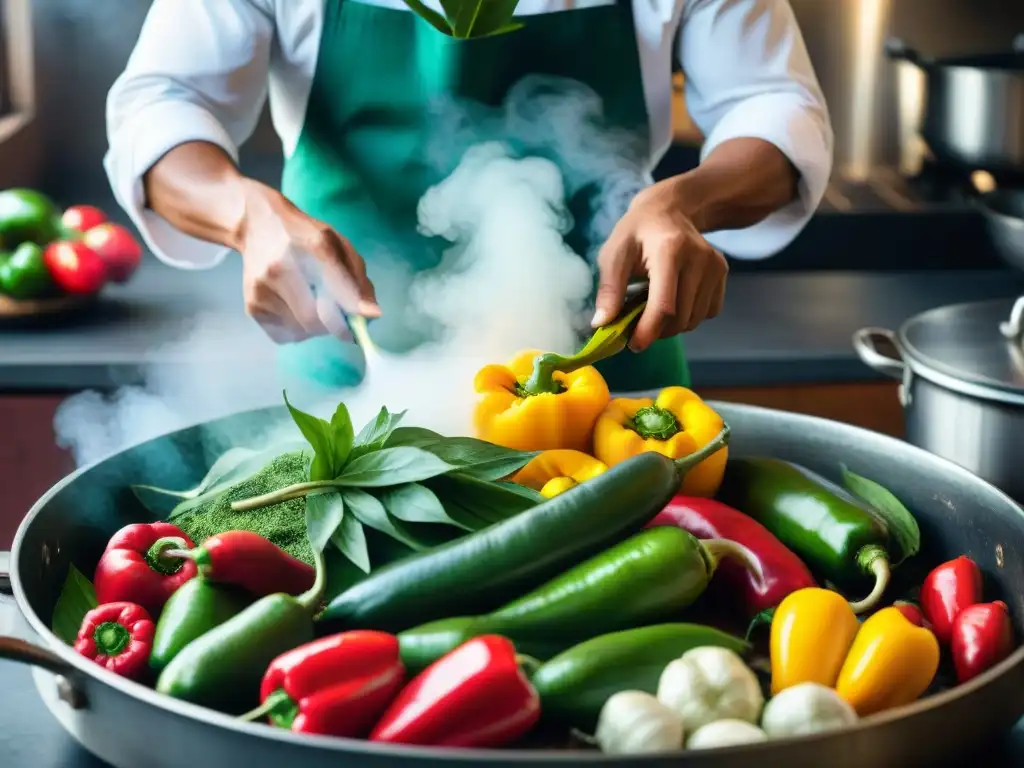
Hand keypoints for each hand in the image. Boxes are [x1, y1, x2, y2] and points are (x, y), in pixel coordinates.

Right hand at [236, 180, 380, 343]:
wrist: (258, 226)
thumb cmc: (306, 237)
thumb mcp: (338, 246)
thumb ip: (357, 279)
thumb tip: (371, 315)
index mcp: (313, 246)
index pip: (335, 285)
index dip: (352, 309)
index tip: (365, 322)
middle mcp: (282, 268)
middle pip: (315, 319)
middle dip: (334, 326)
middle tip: (340, 319)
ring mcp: (262, 289)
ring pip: (302, 331)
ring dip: (317, 328)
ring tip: (313, 305)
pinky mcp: (252, 306)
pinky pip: (285, 336)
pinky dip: (298, 331)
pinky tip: (296, 310)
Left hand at [592, 179, 727, 351]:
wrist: (670, 209)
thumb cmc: (636, 232)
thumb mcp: (614, 253)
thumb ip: (609, 288)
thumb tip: (602, 324)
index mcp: (670, 250)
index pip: (664, 305)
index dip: (648, 331)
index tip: (634, 345)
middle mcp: (699, 258)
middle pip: (680, 318)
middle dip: (657, 330)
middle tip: (637, 323)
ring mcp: (715, 266)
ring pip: (694, 319)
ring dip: (672, 325)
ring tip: (653, 307)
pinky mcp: (722, 272)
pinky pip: (708, 312)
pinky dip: (689, 316)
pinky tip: (674, 299)